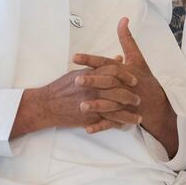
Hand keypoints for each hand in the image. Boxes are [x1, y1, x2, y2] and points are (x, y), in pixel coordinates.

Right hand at [10, 64, 140, 138]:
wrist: (47, 104)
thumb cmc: (62, 87)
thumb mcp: (80, 72)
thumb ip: (99, 67)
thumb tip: (118, 58)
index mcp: (91, 74)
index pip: (114, 71)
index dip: (126, 75)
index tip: (134, 80)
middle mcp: (93, 88)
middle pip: (119, 90)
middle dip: (130, 96)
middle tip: (138, 99)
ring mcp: (91, 103)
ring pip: (116, 108)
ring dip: (129, 114)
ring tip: (138, 117)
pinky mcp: (88, 117)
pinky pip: (107, 121)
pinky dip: (117, 124)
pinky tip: (124, 126)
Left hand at [74, 17, 177, 155]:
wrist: (159, 103)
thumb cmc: (145, 79)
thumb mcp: (138, 58)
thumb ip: (127, 39)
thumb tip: (123, 19)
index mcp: (125, 71)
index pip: (106, 63)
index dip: (91, 60)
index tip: (75, 57)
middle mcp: (124, 86)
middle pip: (108, 82)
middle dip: (93, 81)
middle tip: (76, 80)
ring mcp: (126, 102)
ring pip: (110, 104)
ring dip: (96, 106)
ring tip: (81, 105)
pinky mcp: (126, 116)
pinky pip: (113, 123)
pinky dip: (101, 126)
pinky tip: (87, 128)